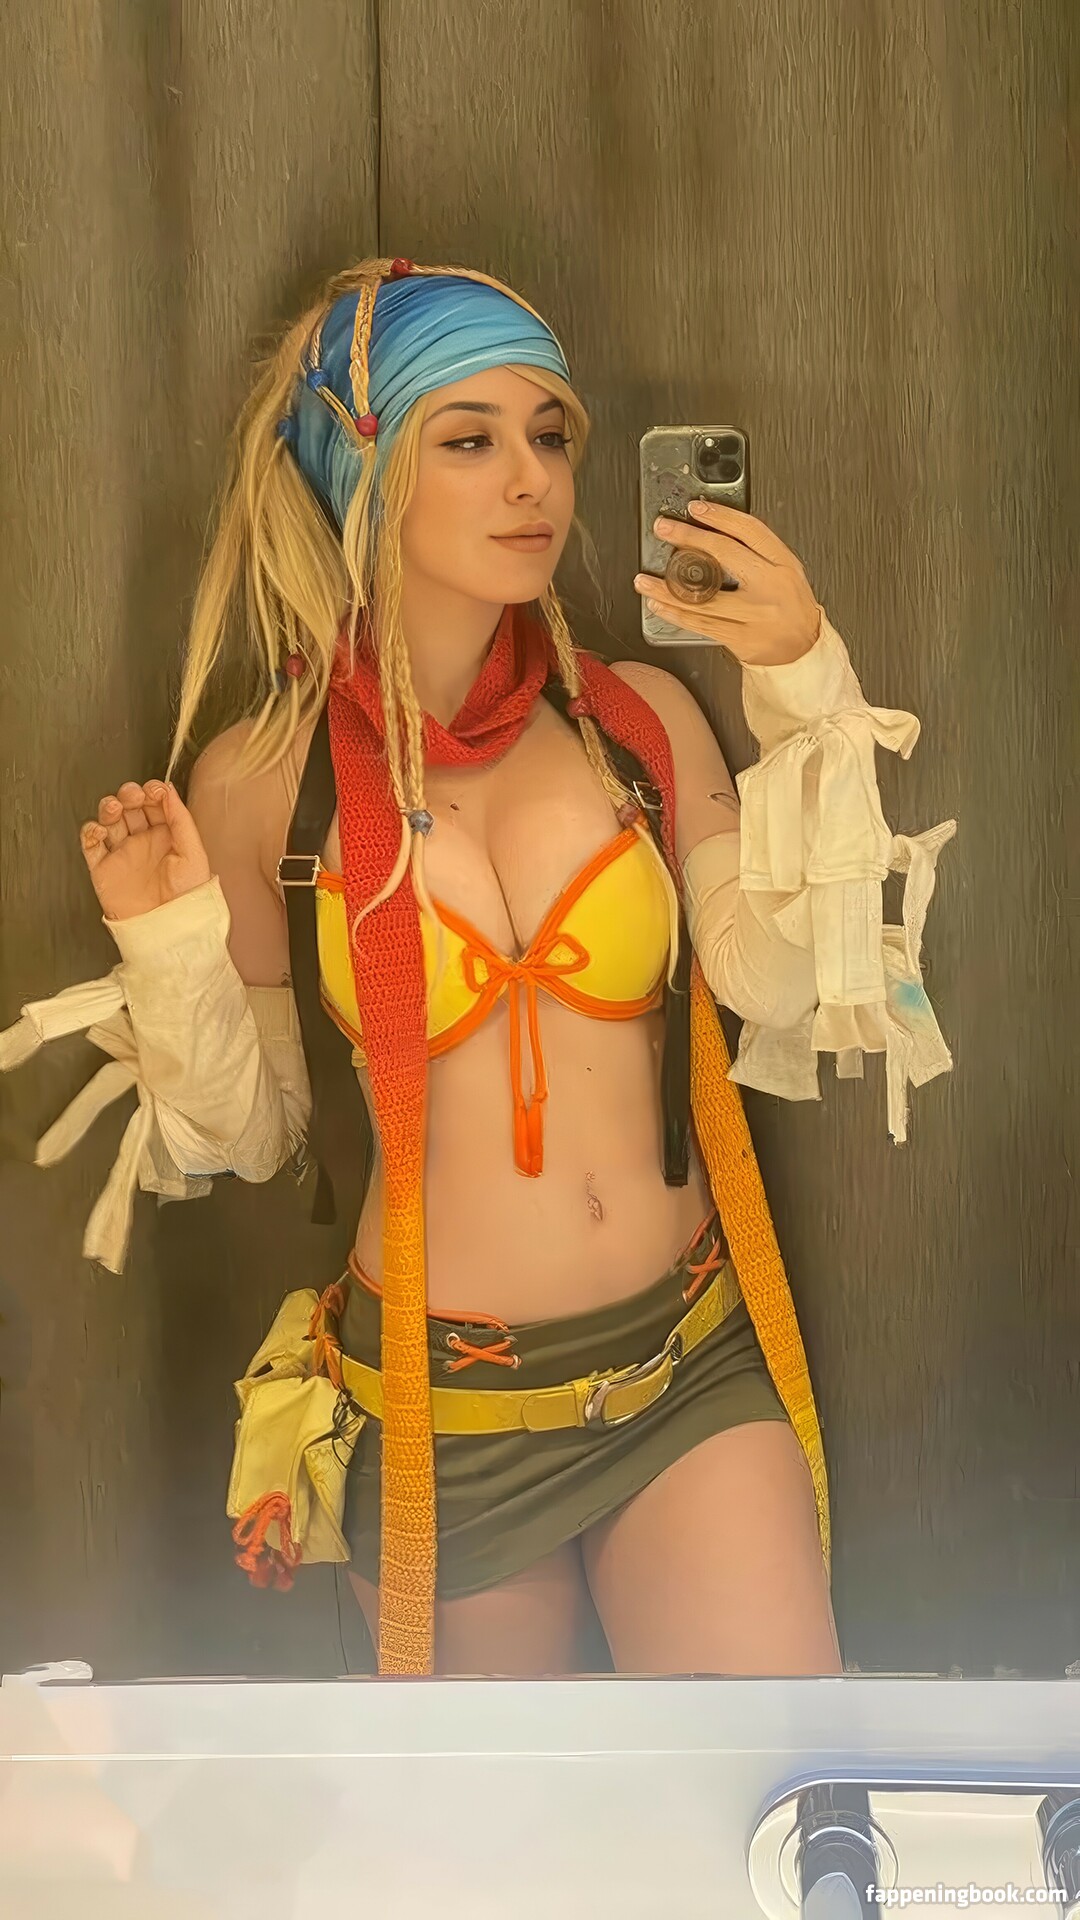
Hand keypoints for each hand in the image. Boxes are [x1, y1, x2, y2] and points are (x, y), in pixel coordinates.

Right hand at [80, 779, 211, 921]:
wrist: (167, 929)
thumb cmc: (187, 899)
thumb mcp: (194, 853)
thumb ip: (181, 819)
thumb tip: (170, 791)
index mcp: (167, 837)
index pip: (155, 804)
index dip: (152, 791)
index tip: (153, 789)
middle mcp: (144, 843)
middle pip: (130, 807)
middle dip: (129, 795)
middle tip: (133, 796)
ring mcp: (122, 854)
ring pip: (109, 820)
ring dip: (109, 808)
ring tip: (114, 808)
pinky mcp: (104, 869)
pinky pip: (91, 845)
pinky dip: (90, 832)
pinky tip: (100, 830)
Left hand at [634, 499, 821, 666]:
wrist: (803, 651)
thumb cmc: (791, 609)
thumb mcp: (786, 571)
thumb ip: (757, 552)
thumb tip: (713, 530)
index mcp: (782, 563)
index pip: (749, 530)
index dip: (720, 515)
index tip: (696, 508)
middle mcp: (769, 586)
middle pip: (723, 553)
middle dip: (688, 538)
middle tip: (664, 529)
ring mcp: (754, 614)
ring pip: (703, 596)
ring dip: (667, 586)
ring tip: (644, 578)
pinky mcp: (741, 638)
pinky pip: (701, 623)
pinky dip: (675, 613)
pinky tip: (658, 604)